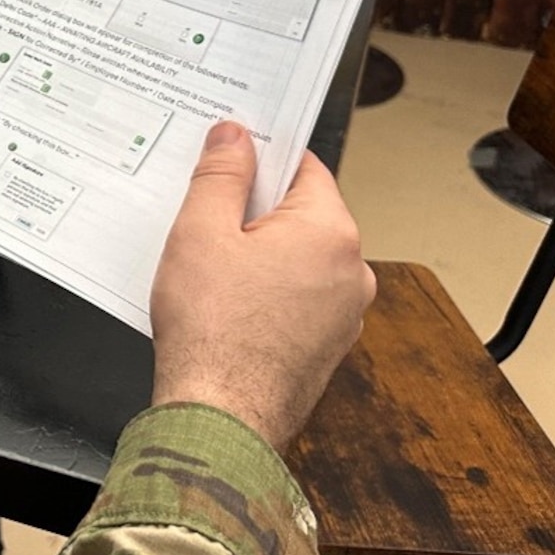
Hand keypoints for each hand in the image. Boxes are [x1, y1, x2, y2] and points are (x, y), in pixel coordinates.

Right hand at [148, 122, 375, 449]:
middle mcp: (352, 272)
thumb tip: (235, 136)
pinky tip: (223, 305)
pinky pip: (296, 299)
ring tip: (208, 270)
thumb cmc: (212, 330)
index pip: (304, 167)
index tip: (226, 159)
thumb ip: (221, 174)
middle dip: (254, 210)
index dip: (260, 158)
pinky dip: (265, 293)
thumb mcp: (201, 231)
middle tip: (203, 218)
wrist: (219, 419)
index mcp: (331, 233)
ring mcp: (344, 315)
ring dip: (258, 255)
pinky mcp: (326, 348)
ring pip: (298, 260)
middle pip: (301, 214)